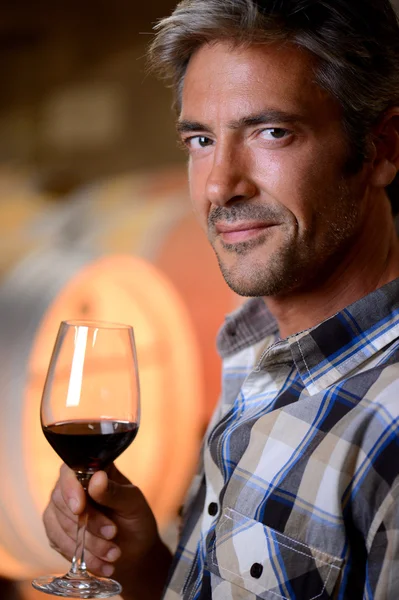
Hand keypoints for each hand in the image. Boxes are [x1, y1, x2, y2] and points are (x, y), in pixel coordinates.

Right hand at [43, 464, 171, 598]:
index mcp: (92, 470)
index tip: (79, 508)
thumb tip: (97, 478)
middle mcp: (72, 486)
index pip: (70, 470)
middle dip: (88, 523)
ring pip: (60, 525)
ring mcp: (61, 509)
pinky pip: (59, 544)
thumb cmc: (135, 519)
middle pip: (63, 500)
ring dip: (88, 544)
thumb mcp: (133, 503)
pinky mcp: (56, 532)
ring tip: (114, 554)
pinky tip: (103, 564)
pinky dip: (82, 557)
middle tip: (113, 533)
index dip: (71, 489)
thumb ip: (114, 492)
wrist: (135, 551)